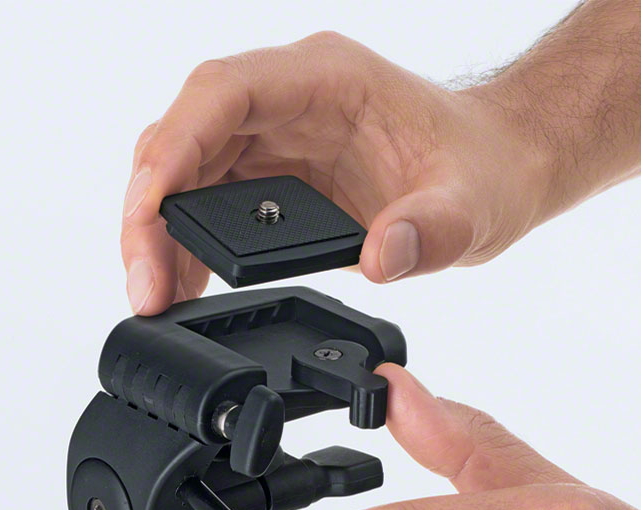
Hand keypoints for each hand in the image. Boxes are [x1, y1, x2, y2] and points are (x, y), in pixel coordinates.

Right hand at [121, 32, 549, 313]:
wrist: (495, 170)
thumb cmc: (482, 166)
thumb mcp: (472, 203)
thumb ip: (431, 230)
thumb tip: (380, 257)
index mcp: (325, 80)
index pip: (221, 94)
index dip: (174, 146)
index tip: (149, 207)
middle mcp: (288, 103)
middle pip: (184, 139)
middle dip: (150, 212)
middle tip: (145, 285)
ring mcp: (276, 141)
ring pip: (185, 175)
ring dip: (159, 235)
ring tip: (157, 297)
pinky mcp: (275, 181)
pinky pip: (210, 206)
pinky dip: (188, 247)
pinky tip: (185, 287)